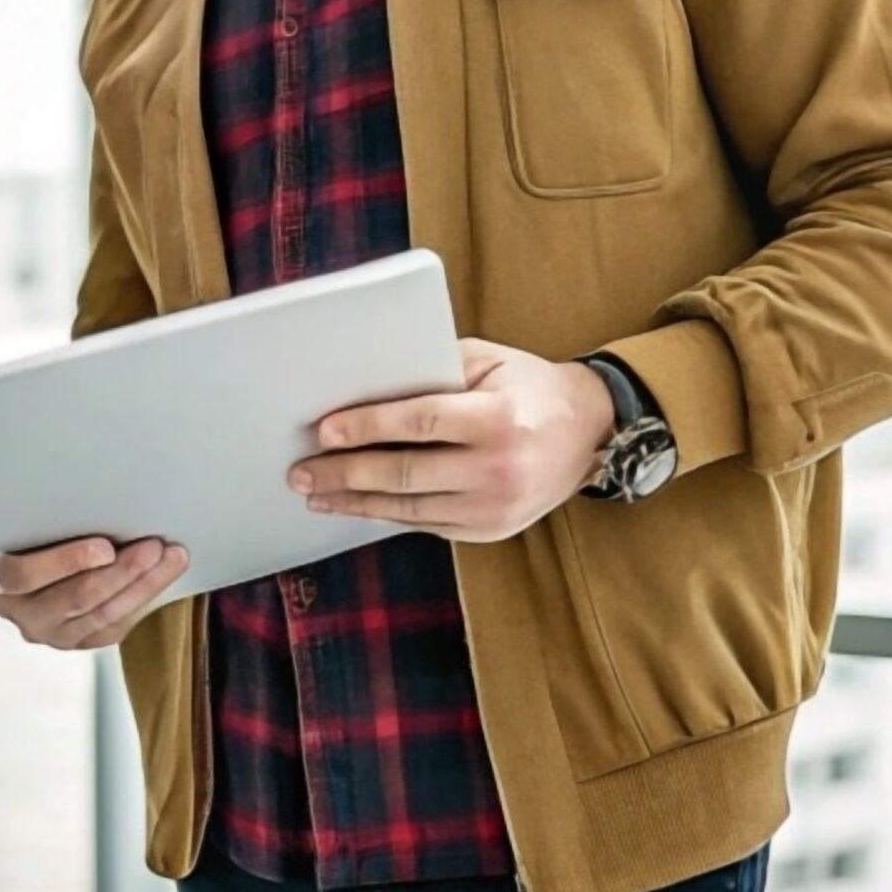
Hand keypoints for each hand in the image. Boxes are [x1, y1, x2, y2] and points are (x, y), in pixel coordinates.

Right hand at [0, 536, 188, 649]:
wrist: (41, 568)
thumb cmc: (37, 533)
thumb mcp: (32, 523)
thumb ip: (48, 520)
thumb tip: (89, 488)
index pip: (23, 575)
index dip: (65, 562)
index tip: (105, 547)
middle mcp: (23, 614)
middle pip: (76, 597)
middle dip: (121, 571)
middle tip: (153, 546)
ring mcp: (54, 634)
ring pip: (103, 615)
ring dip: (142, 584)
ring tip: (171, 557)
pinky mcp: (82, 642)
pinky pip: (116, 626)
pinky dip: (143, 599)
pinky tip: (164, 575)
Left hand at [287, 338, 614, 540]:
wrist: (591, 433)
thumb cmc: (529, 386)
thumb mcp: (487, 361)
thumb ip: (432, 368)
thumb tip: (364, 380)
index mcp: (499, 418)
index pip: (420, 423)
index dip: (367, 427)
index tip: (322, 431)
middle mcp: (499, 468)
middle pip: (405, 473)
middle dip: (345, 473)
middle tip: (300, 470)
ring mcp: (496, 507)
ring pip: (409, 507)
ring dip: (355, 502)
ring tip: (314, 493)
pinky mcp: (490, 531)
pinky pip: (426, 523)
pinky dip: (386, 514)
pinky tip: (355, 506)